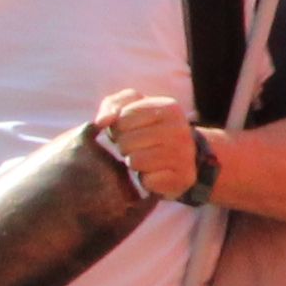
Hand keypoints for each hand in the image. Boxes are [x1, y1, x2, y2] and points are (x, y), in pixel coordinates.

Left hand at [92, 87, 198, 203]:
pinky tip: (155, 173)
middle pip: (126, 141)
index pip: (122, 119)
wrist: (181, 155)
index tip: (132, 130)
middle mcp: (180, 129)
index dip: (119, 128)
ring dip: (134, 162)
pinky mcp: (184, 176)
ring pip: (134, 161)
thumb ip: (112, 105)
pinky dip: (146, 179)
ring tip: (145, 159)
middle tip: (138, 147)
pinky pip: (148, 180)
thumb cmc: (146, 129)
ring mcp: (185, 153)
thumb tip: (101, 122)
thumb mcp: (130, 109)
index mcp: (169, 107)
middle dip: (125, 146)